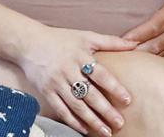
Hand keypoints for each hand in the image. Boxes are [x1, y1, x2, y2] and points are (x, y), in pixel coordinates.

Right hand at [15, 27, 136, 135]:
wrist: (29, 43)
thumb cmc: (61, 39)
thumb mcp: (86, 36)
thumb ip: (110, 42)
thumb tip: (135, 43)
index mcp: (81, 57)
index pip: (101, 75)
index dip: (114, 87)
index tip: (127, 100)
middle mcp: (69, 71)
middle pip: (90, 94)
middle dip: (106, 110)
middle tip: (119, 123)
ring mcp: (57, 83)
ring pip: (76, 105)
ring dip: (92, 120)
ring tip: (106, 131)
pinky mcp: (47, 92)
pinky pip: (61, 109)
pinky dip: (73, 121)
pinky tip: (85, 129)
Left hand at [122, 0, 163, 55]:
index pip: (155, 26)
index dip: (138, 35)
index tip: (122, 40)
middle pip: (156, 45)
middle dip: (136, 51)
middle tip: (116, 54)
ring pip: (161, 52)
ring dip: (144, 57)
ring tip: (124, 60)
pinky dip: (154, 56)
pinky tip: (141, 58)